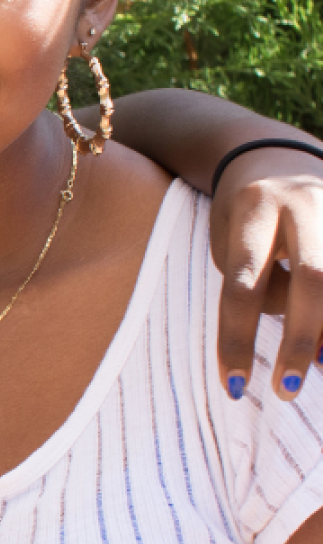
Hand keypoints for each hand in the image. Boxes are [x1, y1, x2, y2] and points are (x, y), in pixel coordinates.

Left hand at [214, 147, 322, 400]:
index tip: (234, 385)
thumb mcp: (229, 241)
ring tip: (320, 366)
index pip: (242, 283)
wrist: (272, 154)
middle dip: (302, 339)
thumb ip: (258, 287)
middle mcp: (306, 202)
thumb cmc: (241, 214)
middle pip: (314, 279)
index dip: (237, 337)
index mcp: (256, 207)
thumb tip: (304, 346)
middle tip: (287, 389)